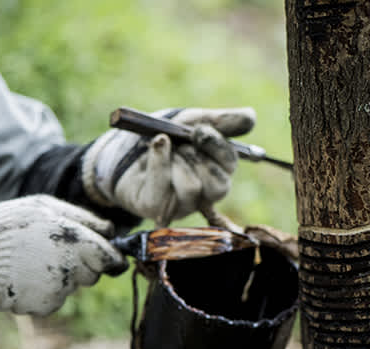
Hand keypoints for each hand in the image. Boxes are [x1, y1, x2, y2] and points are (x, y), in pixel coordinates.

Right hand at [0, 195, 126, 314]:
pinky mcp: (45, 306)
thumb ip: (84, 219)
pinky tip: (26, 277)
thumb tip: (112, 232)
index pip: (111, 259)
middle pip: (94, 273)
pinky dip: (46, 290)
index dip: (113, 258)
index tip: (113, 258)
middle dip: (84, 264)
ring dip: (63, 275)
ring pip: (74, 285)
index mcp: (76, 241)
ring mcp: (58, 291)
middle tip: (56, 250)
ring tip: (33, 261)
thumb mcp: (44, 207)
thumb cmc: (7, 226)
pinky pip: (56, 298)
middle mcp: (72, 269)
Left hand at [81, 107, 255, 225]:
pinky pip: (164, 187)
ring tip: (162, 146)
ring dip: (176, 159)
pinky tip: (157, 144)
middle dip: (198, 155)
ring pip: (193, 187)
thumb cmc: (158, 137)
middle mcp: (202, 194)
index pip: (230, 166)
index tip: (200, 129)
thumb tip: (251, 117)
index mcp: (215, 171)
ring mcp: (180, 205)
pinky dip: (160, 160)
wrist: (117, 149)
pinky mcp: (157, 210)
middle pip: (219, 185)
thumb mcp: (189, 121)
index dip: (217, 147)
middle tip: (183, 139)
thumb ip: (220, 120)